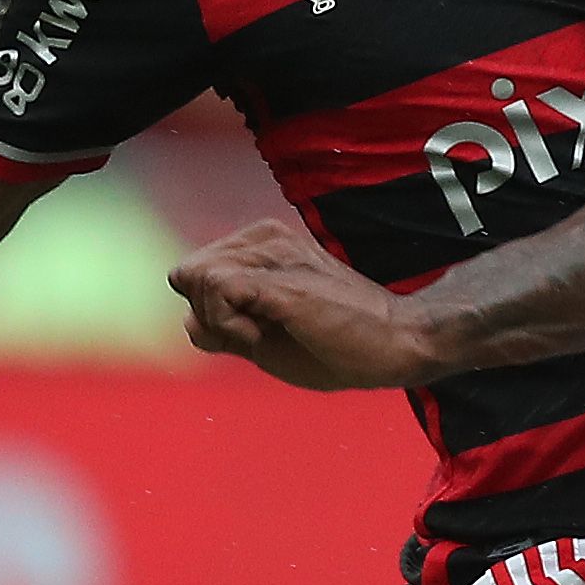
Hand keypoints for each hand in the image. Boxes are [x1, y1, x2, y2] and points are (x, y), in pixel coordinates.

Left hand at [169, 218, 446, 389]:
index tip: (251, 327)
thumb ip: (226, 328)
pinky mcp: (277, 276)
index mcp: (265, 245)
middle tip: (258, 332)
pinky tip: (262, 333)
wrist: (396, 345)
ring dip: (220, 320)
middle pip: (188, 275)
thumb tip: (189, 321)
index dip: (208, 310)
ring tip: (266, 331)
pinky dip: (227, 323)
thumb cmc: (342, 346)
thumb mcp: (269, 339)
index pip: (195, 272)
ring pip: (196, 278)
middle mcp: (266, 238)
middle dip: (209, 314)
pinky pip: (215, 289)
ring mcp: (273, 252)